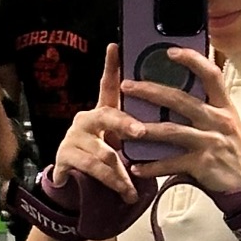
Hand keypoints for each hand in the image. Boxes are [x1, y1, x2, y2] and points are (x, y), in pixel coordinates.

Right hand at [50, 43, 150, 203]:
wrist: (77, 189)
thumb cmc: (109, 161)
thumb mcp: (124, 145)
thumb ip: (140, 131)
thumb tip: (175, 120)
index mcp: (104, 112)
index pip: (108, 85)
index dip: (111, 66)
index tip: (115, 46)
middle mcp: (86, 120)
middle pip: (106, 116)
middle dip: (124, 124)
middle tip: (140, 131)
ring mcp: (73, 138)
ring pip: (102, 152)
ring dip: (121, 172)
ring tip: (134, 187)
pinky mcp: (65, 158)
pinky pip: (91, 170)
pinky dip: (112, 184)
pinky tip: (124, 194)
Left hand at [121, 48, 240, 192]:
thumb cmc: (236, 153)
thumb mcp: (228, 125)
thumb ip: (207, 111)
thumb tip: (176, 98)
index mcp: (224, 107)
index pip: (211, 74)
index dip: (192, 60)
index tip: (169, 51)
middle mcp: (218, 120)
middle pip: (180, 99)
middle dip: (150, 91)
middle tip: (127, 86)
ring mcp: (210, 141)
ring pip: (171, 131)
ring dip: (145, 128)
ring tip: (125, 127)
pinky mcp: (202, 164)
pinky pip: (171, 163)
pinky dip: (152, 167)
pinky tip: (136, 167)